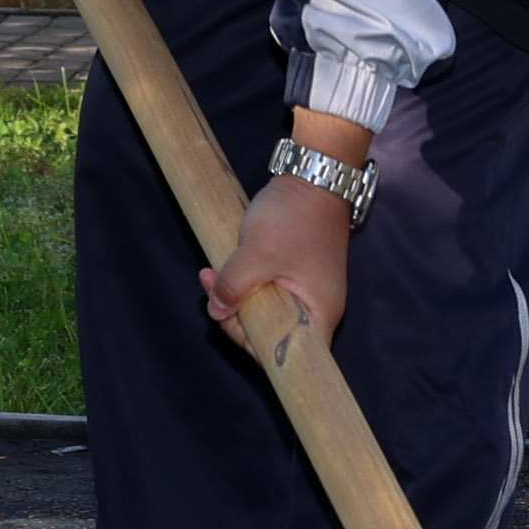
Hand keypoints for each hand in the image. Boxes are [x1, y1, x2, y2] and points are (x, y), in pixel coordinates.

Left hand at [203, 171, 357, 355]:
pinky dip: (243, 282)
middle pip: (270, 331)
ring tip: (209, 273)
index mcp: (319, 315)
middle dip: (234, 314)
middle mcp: (316, 308)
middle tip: (209, 287)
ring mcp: (306, 289)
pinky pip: (266, 289)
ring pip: (264, 308)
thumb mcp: (257, 255)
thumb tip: (216, 311)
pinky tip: (221, 269)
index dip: (253, 345)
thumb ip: (234, 287)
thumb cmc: (293, 219)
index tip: (228, 318)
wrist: (314, 175)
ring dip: (234, 295)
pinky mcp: (295, 272)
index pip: (287, 354)